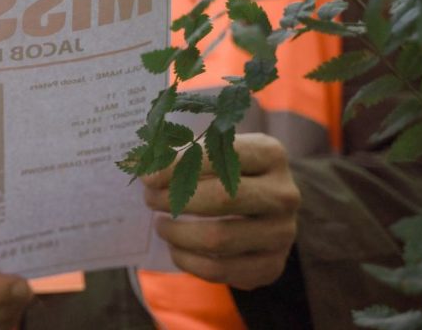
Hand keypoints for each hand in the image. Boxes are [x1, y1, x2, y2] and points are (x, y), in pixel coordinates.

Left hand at [142, 133, 300, 289]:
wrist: (264, 208)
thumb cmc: (226, 171)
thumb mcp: (210, 150)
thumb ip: (177, 150)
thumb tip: (137, 161)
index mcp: (270, 154)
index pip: (219, 156)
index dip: (177, 166)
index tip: (147, 176)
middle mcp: (284, 194)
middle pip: (221, 199)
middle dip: (175, 200)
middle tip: (150, 199)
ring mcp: (282, 233)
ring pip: (217, 239)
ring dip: (176, 233)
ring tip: (161, 224)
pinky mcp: (271, 265)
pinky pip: (219, 270)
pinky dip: (187, 260)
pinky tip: (175, 247)